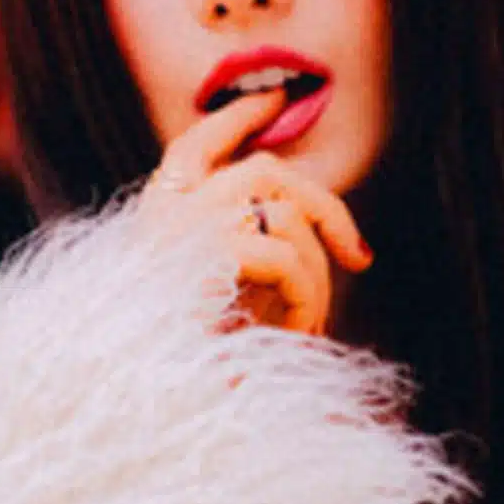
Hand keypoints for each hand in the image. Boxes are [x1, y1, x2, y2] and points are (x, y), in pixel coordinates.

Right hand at [140, 90, 372, 333]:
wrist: (143, 404)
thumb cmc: (187, 357)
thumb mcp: (220, 294)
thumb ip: (245, 245)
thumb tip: (303, 217)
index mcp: (155, 215)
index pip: (195, 143)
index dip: (237, 118)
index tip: (276, 99)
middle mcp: (161, 211)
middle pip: (264, 170)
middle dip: (326, 207)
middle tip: (359, 256)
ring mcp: (179, 227)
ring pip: (284, 209)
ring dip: (317, 272)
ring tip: (311, 322)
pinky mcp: (202, 254)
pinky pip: (284, 255)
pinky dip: (307, 298)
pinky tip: (298, 334)